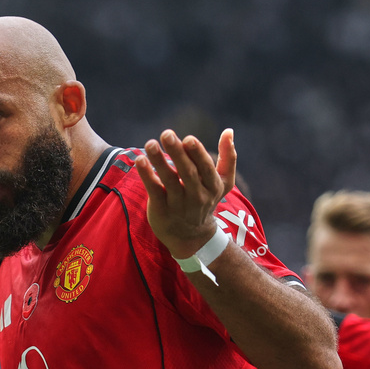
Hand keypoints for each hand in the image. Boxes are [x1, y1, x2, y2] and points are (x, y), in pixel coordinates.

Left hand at [134, 128, 236, 257]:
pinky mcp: (161, 210)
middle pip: (187, 173)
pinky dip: (147, 176)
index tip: (188, 139)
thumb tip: (229, 131)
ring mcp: (178, 205)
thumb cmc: (207, 200)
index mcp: (213, 187)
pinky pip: (154, 191)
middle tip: (167, 134)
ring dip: (159, 161)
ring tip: (150, 144)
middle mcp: (197, 196)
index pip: (206, 168)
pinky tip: (140, 161)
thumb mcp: (223, 183)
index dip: (197, 154)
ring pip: (169, 180)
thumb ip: (228, 158)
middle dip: (177, 153)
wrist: (192, 237)